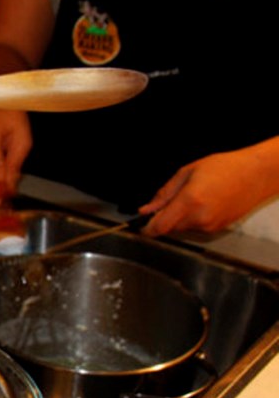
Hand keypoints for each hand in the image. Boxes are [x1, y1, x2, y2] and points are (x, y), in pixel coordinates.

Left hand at [139, 140, 278, 235]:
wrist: (256, 174)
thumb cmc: (224, 168)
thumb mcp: (187, 173)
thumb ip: (164, 194)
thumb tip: (146, 209)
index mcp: (189, 202)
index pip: (159, 227)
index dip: (147, 229)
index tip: (142, 226)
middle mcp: (199, 218)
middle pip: (169, 228)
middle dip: (166, 217)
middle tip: (176, 198)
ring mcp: (210, 226)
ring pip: (182, 228)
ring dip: (181, 217)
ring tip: (196, 197)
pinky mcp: (217, 229)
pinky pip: (196, 228)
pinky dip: (194, 218)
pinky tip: (206, 203)